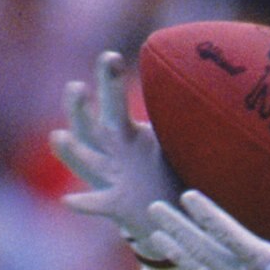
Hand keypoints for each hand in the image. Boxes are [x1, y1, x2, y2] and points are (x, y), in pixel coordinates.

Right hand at [51, 51, 179, 262]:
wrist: (166, 212)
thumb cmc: (167, 168)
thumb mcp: (172, 137)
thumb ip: (181, 113)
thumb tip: (209, 77)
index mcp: (123, 132)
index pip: (111, 100)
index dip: (107, 78)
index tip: (111, 57)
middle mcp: (109, 152)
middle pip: (87, 124)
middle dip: (77, 106)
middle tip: (76, 87)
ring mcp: (109, 178)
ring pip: (83, 159)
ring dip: (69, 150)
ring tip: (59, 137)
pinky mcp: (115, 205)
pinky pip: (96, 203)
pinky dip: (83, 203)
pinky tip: (68, 200)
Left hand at [141, 182, 269, 269]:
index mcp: (265, 265)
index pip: (229, 236)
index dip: (207, 216)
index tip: (187, 197)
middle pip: (204, 251)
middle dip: (179, 229)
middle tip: (154, 209)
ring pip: (202, 269)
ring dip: (179, 251)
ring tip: (157, 235)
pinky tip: (185, 262)